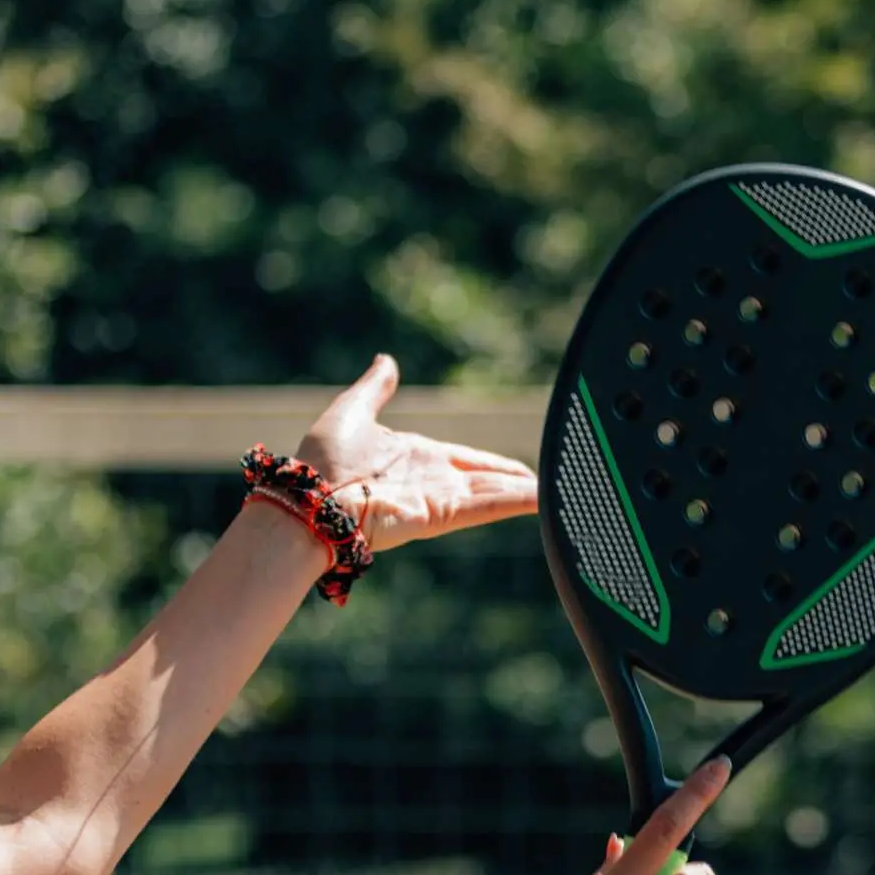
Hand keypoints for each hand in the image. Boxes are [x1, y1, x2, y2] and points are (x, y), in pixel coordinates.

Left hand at [301, 355, 537, 550]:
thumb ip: (376, 388)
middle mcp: (431, 480)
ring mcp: (437, 499)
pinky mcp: (439, 514)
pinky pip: (485, 506)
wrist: (309, 497)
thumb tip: (386, 360)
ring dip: (527, 495)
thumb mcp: (353, 410)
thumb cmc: (322, 460)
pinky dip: (514, 503)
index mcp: (415, 456)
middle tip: (559, 485)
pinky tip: (545, 502)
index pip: (467, 459)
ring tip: (565, 496)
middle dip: (519, 483)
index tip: (525, 469)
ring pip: (494, 495)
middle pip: (487, 480)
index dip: (496, 463)